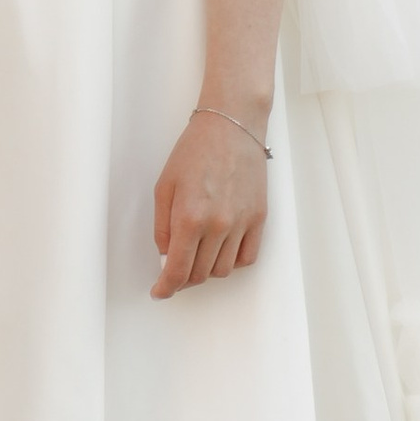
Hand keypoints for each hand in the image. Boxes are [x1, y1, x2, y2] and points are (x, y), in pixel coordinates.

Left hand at [150, 103, 268, 299]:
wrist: (231, 127)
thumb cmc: (194, 152)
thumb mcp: (164, 186)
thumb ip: (162, 226)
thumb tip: (166, 256)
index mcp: (189, 217)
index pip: (178, 270)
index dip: (166, 288)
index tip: (160, 292)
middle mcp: (218, 226)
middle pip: (199, 274)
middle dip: (183, 279)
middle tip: (173, 271)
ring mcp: (242, 224)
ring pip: (223, 270)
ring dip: (206, 271)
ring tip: (196, 255)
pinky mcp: (259, 219)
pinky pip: (247, 258)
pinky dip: (231, 262)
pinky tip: (220, 251)